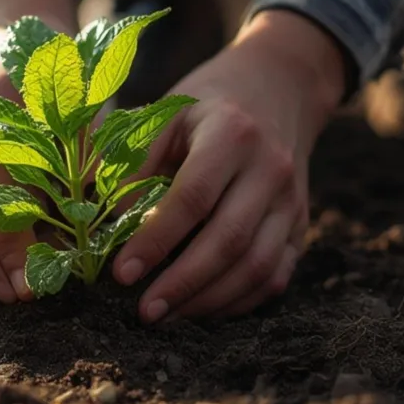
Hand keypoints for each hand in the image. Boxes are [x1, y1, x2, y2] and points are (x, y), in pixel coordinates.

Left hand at [112, 11, 346, 319]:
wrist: (278, 87)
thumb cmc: (205, 104)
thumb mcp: (165, 114)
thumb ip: (132, 163)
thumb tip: (102, 224)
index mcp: (231, 134)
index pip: (193, 197)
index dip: (155, 239)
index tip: (121, 273)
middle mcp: (270, 169)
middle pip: (230, 240)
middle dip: (183, 283)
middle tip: (143, 312)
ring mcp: (292, 201)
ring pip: (257, 267)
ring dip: (208, 301)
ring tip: (165, 316)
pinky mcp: (300, 225)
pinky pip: (274, 276)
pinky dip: (238, 301)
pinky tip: (200, 309)